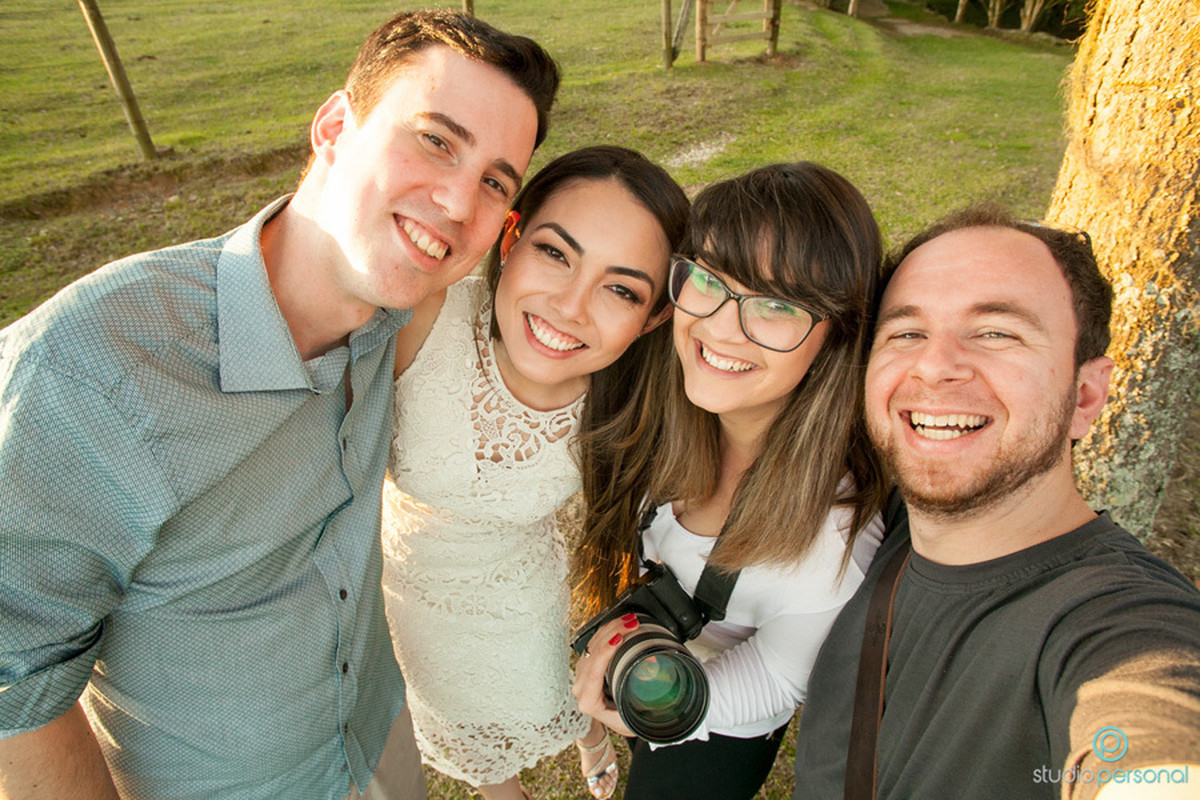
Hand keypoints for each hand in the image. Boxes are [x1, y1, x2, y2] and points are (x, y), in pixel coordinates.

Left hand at [572, 614, 638, 738]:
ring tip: (630, 620)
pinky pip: (594, 642)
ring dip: (611, 628)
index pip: (594, 672)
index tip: (619, 638)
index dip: (605, 652)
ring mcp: (582, 673)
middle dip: (613, 633)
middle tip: (631, 623)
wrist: (612, 721)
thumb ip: (641, 709)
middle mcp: (581, 687)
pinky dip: (608, 630)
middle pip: (593, 653)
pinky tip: (620, 623)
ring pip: (592, 644)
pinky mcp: (587, 664)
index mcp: (589, 701)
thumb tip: (660, 696)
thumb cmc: (622, 720)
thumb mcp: (633, 720)